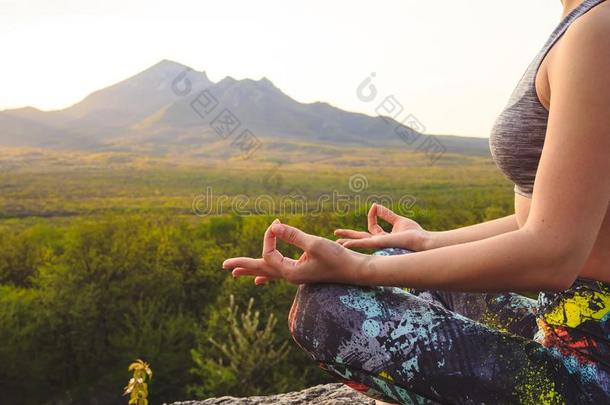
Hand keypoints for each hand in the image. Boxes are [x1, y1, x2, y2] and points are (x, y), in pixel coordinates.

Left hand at [222, 219, 370, 284]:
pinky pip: (279, 271)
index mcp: (289, 273)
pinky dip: (267, 273)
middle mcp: (289, 276)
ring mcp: (295, 274)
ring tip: (236, 273)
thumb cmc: (337, 258)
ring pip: (268, 271)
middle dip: (243, 266)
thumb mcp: (314, 244)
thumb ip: (293, 236)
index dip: (269, 237)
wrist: (355, 270)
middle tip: (224, 266)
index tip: (276, 224)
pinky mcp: (302, 271)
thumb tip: (273, 227)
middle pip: (261, 269)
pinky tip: (260, 279)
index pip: (269, 253)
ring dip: (253, 269)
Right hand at [334, 203, 429, 250]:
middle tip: (335, 234)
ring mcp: (378, 244)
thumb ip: (387, 214)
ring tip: (337, 243)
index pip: (372, 226)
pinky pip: (364, 244)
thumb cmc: (414, 233)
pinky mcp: (380, 244)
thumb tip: (375, 205)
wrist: (422, 240)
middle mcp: (379, 242)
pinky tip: (345, 245)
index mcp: (383, 237)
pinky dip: (354, 244)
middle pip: (360, 238)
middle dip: (348, 236)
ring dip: (348, 242)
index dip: (372, 216)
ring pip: (359, 243)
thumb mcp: (398, 220)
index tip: (375, 208)